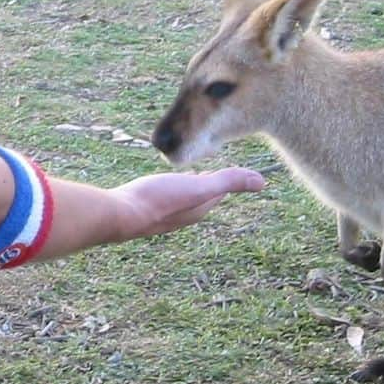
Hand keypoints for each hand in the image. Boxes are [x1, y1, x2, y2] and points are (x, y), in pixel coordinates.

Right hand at [111, 167, 264, 241]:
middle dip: (210, 183)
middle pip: (203, 196)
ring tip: (192, 172)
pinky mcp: (146, 206)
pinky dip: (171, 186)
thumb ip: (228, 182)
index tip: (234, 168)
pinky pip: (165, 195)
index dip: (227, 180)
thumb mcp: (198, 187)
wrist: (120, 214)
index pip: (220, 192)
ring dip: (189, 184)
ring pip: (183, 196)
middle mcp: (184, 213)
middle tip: (216, 169)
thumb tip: (263, 182)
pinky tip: (163, 181)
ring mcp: (164, 212)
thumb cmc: (159, 199)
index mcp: (199, 207)